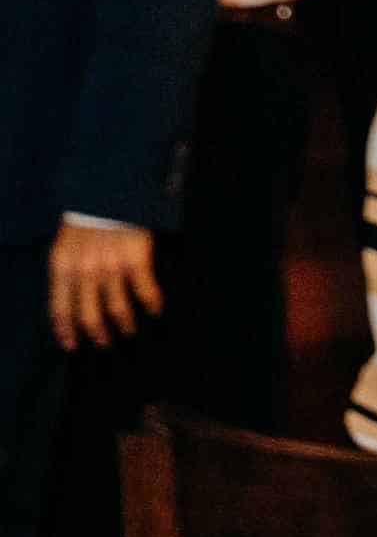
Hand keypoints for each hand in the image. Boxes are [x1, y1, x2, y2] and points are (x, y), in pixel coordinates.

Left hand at [47, 225, 161, 348]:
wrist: (110, 191)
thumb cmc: (88, 220)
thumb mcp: (66, 246)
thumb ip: (68, 272)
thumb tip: (75, 302)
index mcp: (62, 266)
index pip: (60, 307)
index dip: (66, 330)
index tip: (72, 345)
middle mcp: (84, 270)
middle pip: (88, 314)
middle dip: (97, 333)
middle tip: (104, 342)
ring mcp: (110, 266)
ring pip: (116, 307)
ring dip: (124, 324)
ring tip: (129, 330)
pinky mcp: (136, 259)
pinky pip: (144, 290)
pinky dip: (151, 303)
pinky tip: (156, 309)